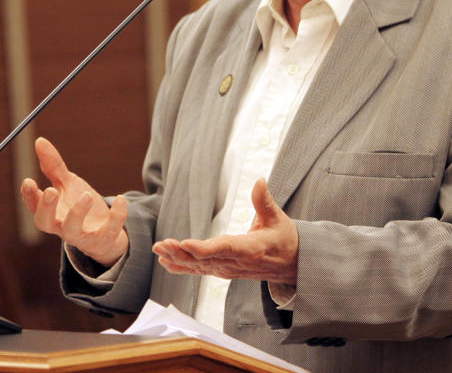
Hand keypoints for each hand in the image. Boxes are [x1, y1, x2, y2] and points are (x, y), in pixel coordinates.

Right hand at [20, 137, 128, 266]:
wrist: (104, 230)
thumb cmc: (79, 204)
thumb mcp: (67, 183)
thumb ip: (53, 165)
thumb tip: (39, 141)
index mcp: (50, 211)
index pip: (33, 205)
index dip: (29, 195)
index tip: (28, 181)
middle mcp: (60, 225)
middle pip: (45, 222)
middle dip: (46, 208)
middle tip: (51, 191)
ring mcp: (80, 235)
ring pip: (72, 230)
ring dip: (78, 213)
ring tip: (87, 195)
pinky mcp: (102, 238)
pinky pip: (108, 231)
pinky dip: (116, 216)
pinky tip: (120, 198)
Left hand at [152, 178, 297, 284]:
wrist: (292, 264)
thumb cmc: (284, 239)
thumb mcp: (279, 218)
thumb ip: (265, 201)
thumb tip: (260, 181)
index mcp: (250, 249)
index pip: (224, 249)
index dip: (203, 249)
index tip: (184, 244)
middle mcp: (236, 263)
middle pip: (204, 259)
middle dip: (181, 253)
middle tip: (161, 245)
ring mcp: (228, 269)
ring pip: (198, 266)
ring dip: (177, 258)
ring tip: (158, 249)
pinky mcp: (223, 270)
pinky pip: (200, 270)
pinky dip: (182, 267)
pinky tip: (165, 262)